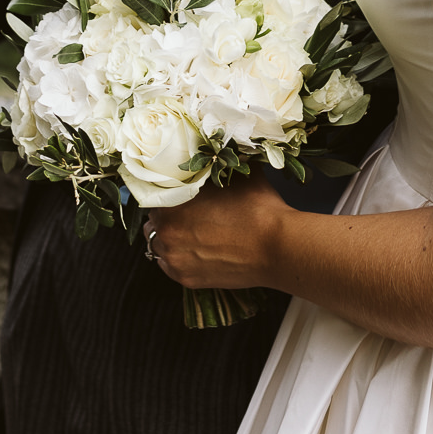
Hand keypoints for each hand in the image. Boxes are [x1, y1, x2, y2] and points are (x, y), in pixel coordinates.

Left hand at [144, 171, 288, 289]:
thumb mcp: (237, 174)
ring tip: (192, 230)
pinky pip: (169, 265)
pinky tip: (195, 248)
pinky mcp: (186, 279)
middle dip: (168, 213)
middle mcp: (167, 233)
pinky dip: (177, 256)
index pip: (155, 193)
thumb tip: (215, 154)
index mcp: (173, 204)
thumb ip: (217, 166)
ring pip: (158, 244)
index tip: (179, 190)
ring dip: (170, 236)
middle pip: (155, 219)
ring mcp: (175, 259)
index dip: (168, 190)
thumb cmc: (259, 210)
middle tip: (187, 210)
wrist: (277, 246)